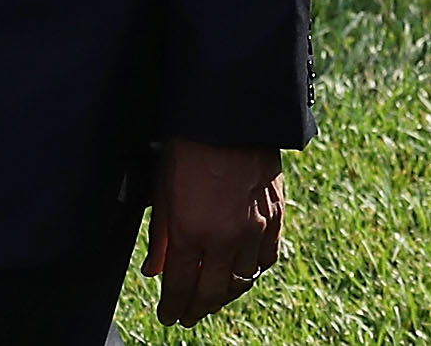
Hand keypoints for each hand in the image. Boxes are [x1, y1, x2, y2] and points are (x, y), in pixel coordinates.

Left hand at [143, 139, 283, 325]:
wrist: (229, 114)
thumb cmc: (188, 148)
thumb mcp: (163, 194)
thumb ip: (160, 239)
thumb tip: (154, 270)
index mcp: (192, 234)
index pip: (181, 289)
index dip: (173, 308)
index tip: (169, 316)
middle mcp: (226, 238)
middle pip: (213, 292)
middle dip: (197, 308)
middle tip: (188, 315)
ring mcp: (255, 227)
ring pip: (243, 280)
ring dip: (226, 293)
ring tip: (214, 297)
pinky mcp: (276, 212)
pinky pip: (268, 256)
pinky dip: (254, 269)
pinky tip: (244, 271)